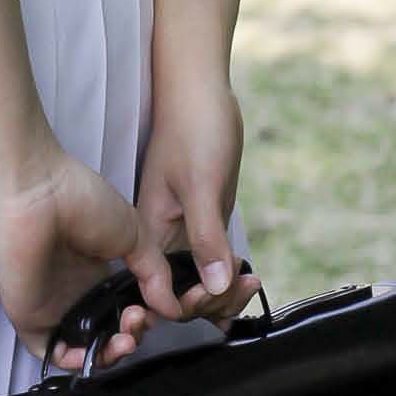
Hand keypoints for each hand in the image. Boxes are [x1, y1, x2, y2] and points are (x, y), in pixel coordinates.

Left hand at [0, 146, 159, 375]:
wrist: (35, 189)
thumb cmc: (80, 199)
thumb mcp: (134, 235)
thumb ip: (155, 275)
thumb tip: (174, 309)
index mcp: (96, 271)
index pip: (123, 310)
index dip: (144, 318)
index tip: (157, 309)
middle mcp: (74, 290)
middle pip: (107, 332)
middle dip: (132, 336)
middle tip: (139, 320)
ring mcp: (50, 303)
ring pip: (82, 346)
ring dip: (109, 353)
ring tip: (125, 338)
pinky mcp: (28, 313)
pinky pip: (49, 350)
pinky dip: (72, 361)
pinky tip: (93, 353)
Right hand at [133, 77, 262, 327]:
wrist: (200, 90)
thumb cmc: (194, 128)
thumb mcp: (201, 184)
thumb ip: (205, 237)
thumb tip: (215, 287)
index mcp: (144, 231)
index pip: (157, 291)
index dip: (185, 304)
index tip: (216, 294)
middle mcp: (158, 237)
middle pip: (177, 294)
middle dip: (211, 303)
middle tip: (244, 286)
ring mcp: (181, 231)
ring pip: (196, 283)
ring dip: (223, 295)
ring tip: (251, 284)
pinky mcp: (199, 222)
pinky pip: (209, 265)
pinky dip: (227, 279)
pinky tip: (247, 279)